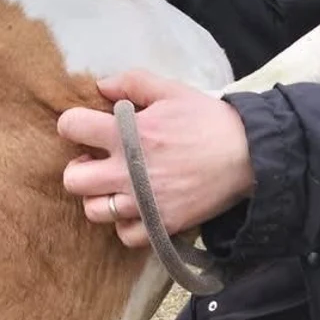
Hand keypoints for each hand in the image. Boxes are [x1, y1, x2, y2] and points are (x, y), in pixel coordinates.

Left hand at [56, 69, 254, 248]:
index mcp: (127, 133)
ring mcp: (144, 202)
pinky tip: (137, 209)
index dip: (73, 125)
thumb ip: (132, 83)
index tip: (86, 128)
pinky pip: (125, 236)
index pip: (71, 127)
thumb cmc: (208, 120)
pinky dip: (127, 225)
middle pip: (73, 180)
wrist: (248, 155)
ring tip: (116, 188)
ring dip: (100, 199)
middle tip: (98, 163)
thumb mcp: (171, 90)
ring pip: (94, 211)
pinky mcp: (161, 224)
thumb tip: (101, 85)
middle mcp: (128, 171)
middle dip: (79, 169)